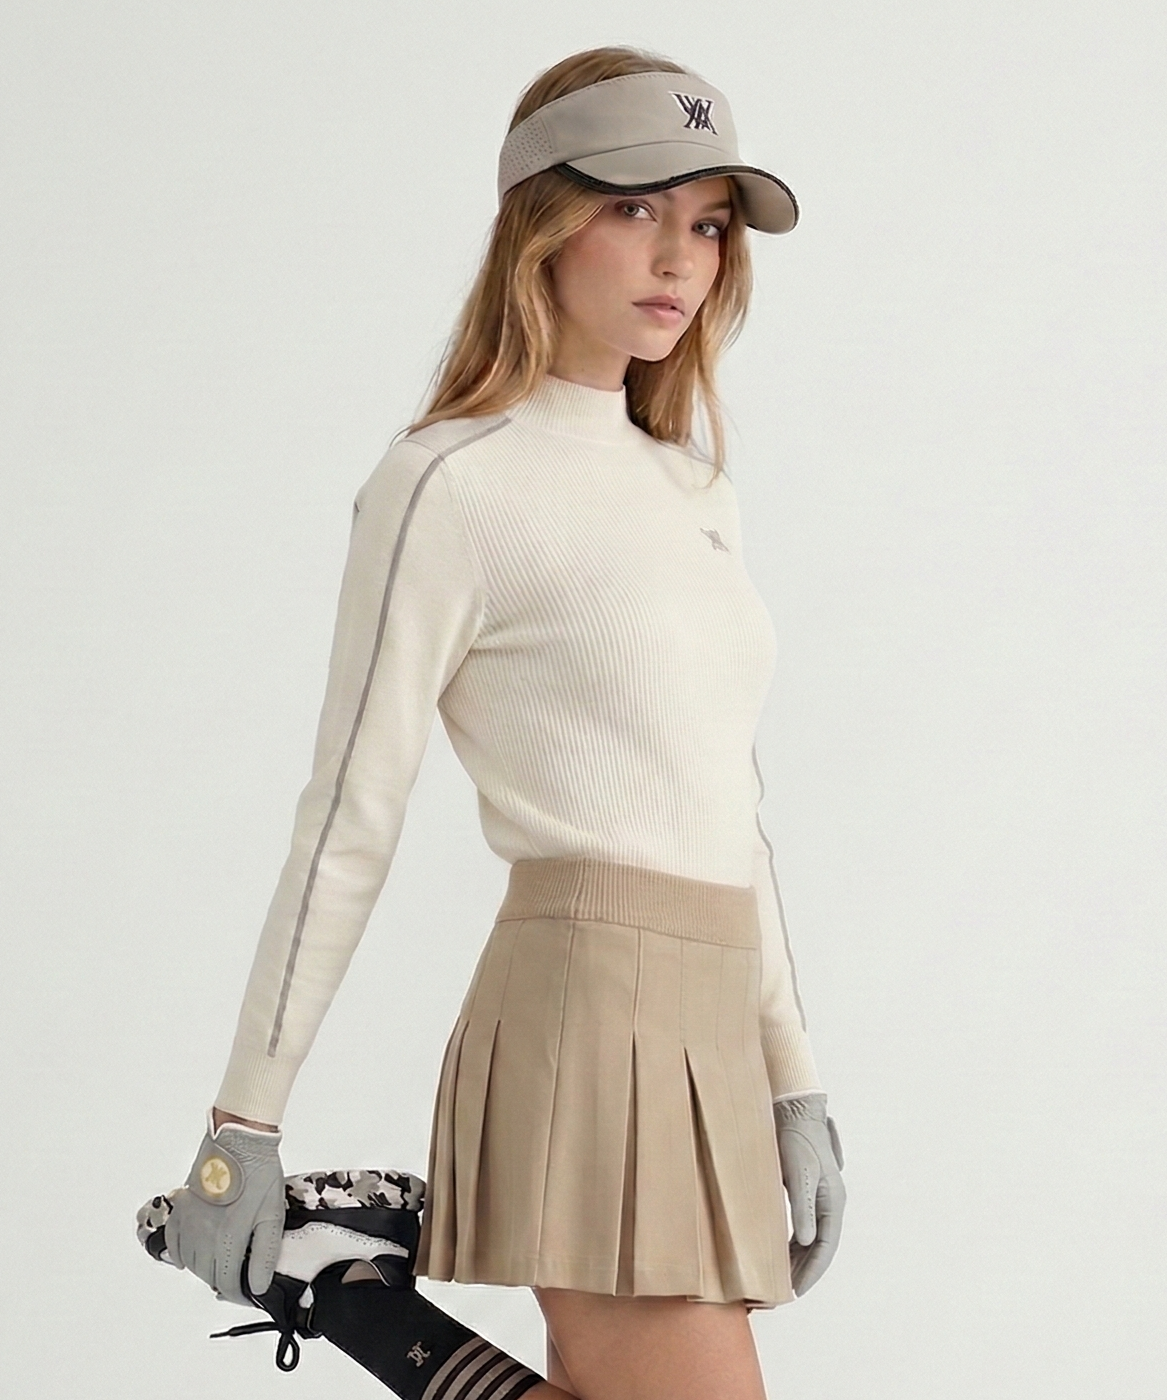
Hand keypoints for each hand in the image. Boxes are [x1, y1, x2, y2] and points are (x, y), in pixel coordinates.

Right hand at [163, 1112, 285, 1306]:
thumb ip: (265, 1254)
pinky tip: (192, 1255)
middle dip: (224, 1280)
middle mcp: (202, 1237)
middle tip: (240, 1275)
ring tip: (223, 1263)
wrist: (240, 1141)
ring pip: (191, 1263)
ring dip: (205, 1268)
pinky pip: (174, 1244)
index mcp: (227, 1240)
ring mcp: (188, 1224)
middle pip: (208, 1276)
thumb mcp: (272, 1216)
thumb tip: (258, 1286)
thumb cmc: (260, 1175)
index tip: (249, 1292)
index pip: (227, 1283)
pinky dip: (182, 1254)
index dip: (239, 1294)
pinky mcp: (181, 1210)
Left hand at [773, 1092, 845, 1295]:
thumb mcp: (799, 1174)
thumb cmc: (797, 1140)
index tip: (796, 1291)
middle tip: (785, 1293)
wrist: (795, 1112)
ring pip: (812, 1239)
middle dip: (804, 1271)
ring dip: (798, 1259)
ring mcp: (821, 1199)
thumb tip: (808, 1240)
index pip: (824, 1247)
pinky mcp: (808, 1193)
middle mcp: (831, 1204)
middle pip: (820, 1247)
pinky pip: (804, 1227)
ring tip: (781, 1279)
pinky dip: (794, 1243)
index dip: (811, 1272)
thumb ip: (803, 1208)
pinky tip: (780, 1253)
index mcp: (833, 1202)